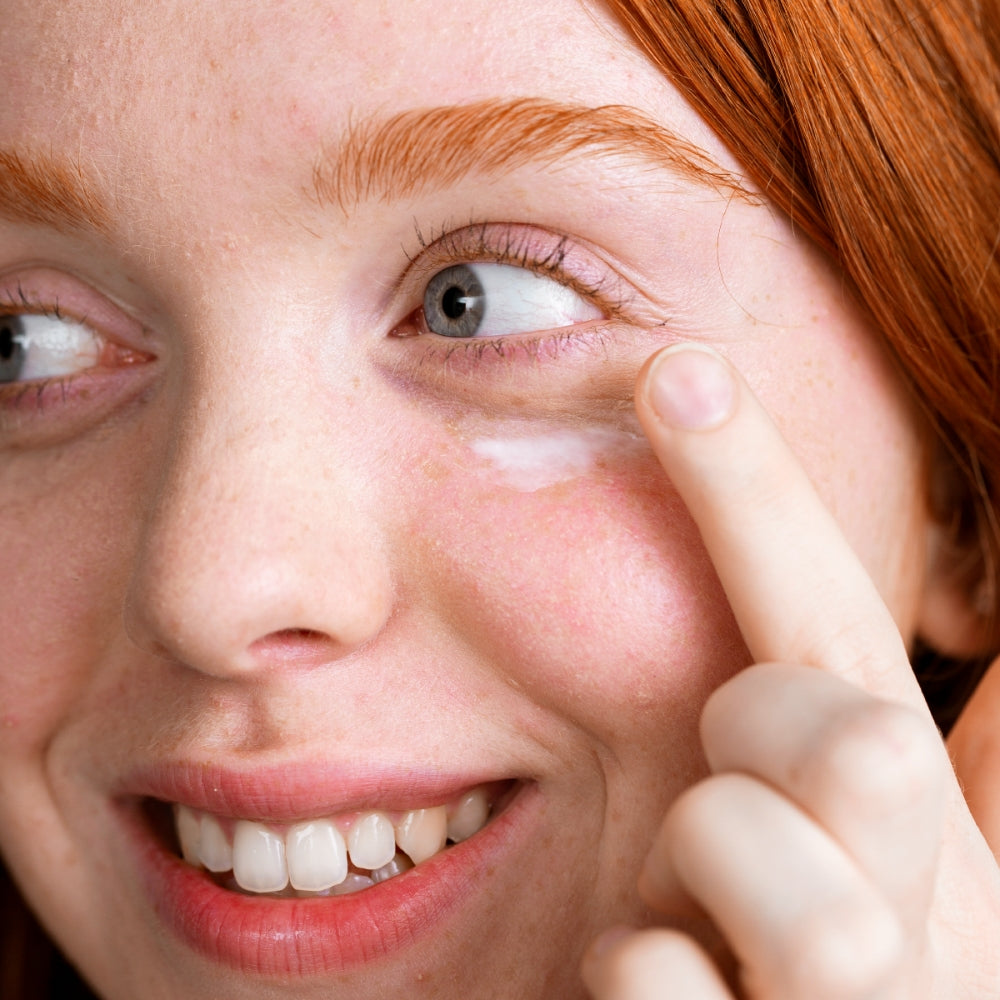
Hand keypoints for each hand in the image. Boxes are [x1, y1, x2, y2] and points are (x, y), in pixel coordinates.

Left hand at [582, 345, 999, 998]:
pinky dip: (644, 975)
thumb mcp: (927, 888)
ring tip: (702, 923)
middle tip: (736, 807)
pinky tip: (673, 998)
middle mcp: (933, 913)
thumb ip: (973, 782)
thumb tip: (997, 670)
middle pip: (853, 730)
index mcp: (950, 838)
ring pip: (745, 843)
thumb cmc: (852, 998)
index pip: (846, 624)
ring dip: (699, 872)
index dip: (762, 490)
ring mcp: (858, 998)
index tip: (679, 368)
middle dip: (763, 737)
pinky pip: (654, 973)